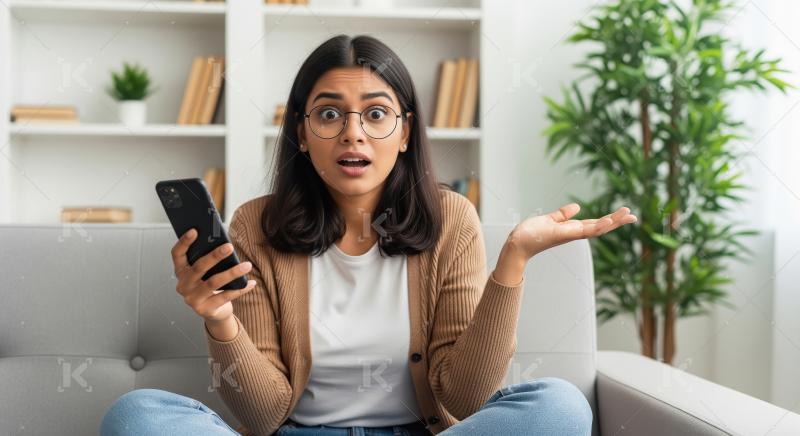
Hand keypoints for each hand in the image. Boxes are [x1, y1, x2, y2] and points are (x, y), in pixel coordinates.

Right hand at [171, 228, 256, 322]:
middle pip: (199, 267)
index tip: (194, 230)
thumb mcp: (206, 272)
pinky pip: (225, 296)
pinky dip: (240, 289)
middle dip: (215, 256)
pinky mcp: (205, 309)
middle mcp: (183, 285)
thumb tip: (224, 244)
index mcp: (181, 271)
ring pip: (213, 282)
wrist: (213, 311)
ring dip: (232, 273)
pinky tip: (250, 283)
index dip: (184, 242)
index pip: (177, 254)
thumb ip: (209, 260)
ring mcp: (192, 299)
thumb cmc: (209, 285)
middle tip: (229, 247)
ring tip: (247, 265)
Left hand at [506, 203, 636, 259]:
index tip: (625, 212)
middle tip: (634, 215)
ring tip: (626, 215)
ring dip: (611, 222)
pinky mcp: (562, 234)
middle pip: (600, 227)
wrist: (517, 244)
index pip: (595, 223)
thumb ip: (563, 215)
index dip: (610, 219)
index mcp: (572, 228)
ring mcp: (569, 234)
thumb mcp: (549, 220)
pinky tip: (607, 221)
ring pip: (595, 230)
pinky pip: (582, 231)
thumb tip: (577, 207)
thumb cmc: (530, 234)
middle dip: (617, 222)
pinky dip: (596, 227)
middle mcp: (573, 233)